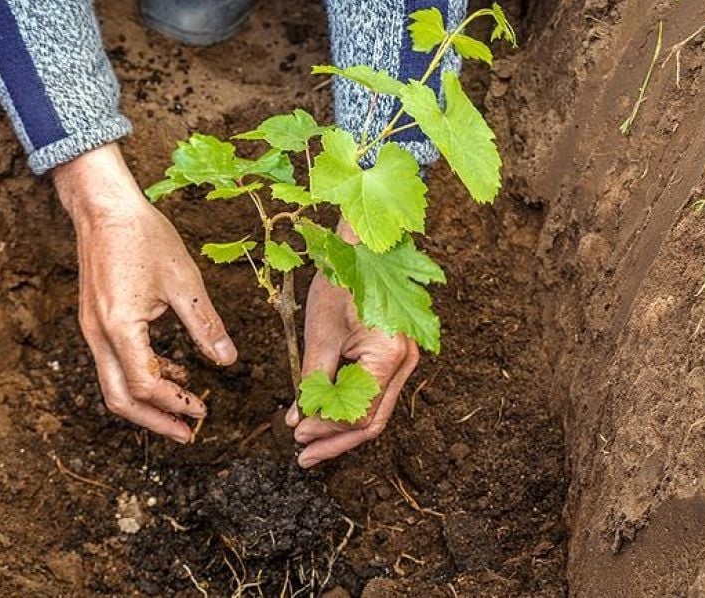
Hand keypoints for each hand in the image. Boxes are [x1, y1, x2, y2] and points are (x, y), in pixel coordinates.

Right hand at [54, 143, 237, 442]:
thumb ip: (205, 326)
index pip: (146, 385)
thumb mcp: (184, 281)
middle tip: (187, 434)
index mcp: (120, 326)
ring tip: (183, 408)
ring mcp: (92, 330)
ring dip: (147, 403)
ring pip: (113, 385)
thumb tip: (228, 361)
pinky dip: (140, 376)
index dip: (176, 403)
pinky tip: (171, 371)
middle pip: (120, 399)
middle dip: (154, 421)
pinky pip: (113, 363)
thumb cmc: (143, 236)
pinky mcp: (94, 322)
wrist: (103, 207)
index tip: (203, 411)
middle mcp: (98, 335)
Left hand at [284, 221, 418, 467]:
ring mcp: (405, 361)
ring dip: (342, 430)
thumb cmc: (342, 282)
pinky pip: (375, 394)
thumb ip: (311, 381)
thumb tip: (300, 420)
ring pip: (376, 411)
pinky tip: (326, 417)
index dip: (327, 431)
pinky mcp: (395, 356)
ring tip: (311, 444)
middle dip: (336, 441)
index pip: (359, 414)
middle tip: (304, 456)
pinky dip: (350, 409)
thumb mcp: (320, 334)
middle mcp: (406, 363)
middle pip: (373, 422)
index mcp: (390, 356)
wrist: (362, 248)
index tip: (297, 436)